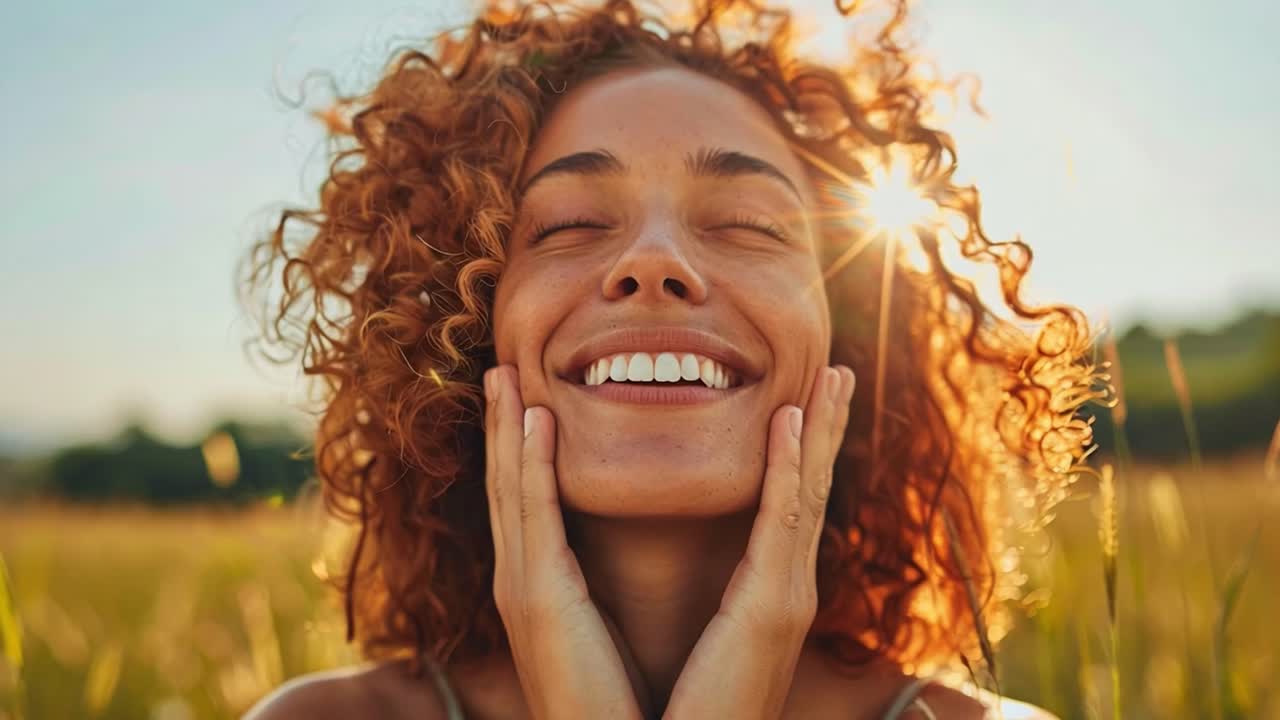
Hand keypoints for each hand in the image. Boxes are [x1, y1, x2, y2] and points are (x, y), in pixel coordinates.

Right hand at [484, 365, 649, 719]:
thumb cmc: (613, 703)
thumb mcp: (599, 635)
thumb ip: (593, 596)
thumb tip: (609, 572)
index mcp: (540, 586)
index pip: (525, 500)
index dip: (517, 448)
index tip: (520, 399)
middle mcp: (522, 578)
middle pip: (506, 483)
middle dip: (499, 425)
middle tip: (498, 369)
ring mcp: (522, 585)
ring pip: (510, 486)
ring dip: (505, 426)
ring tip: (502, 374)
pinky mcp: (537, 597)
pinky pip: (532, 513)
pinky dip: (528, 462)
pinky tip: (533, 418)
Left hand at [663, 365, 855, 719]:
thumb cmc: (690, 712)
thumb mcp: (710, 647)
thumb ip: (722, 610)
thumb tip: (714, 586)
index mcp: (770, 594)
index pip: (792, 506)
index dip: (804, 453)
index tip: (808, 402)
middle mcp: (788, 588)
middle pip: (811, 489)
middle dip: (826, 428)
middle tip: (838, 372)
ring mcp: (787, 596)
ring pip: (807, 492)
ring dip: (820, 430)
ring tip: (833, 377)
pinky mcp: (770, 607)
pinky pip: (782, 520)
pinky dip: (789, 467)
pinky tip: (791, 420)